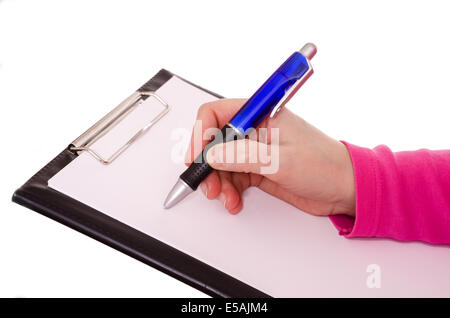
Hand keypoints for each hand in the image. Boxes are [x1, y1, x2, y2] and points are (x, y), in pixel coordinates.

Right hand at [185, 99, 354, 215]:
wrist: (344, 187)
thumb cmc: (324, 164)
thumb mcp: (280, 160)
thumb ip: (243, 156)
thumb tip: (212, 155)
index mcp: (260, 115)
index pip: (217, 113)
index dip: (200, 133)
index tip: (196, 156)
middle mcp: (255, 130)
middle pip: (214, 141)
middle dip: (207, 164)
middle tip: (208, 184)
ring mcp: (255, 150)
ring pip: (221, 162)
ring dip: (218, 181)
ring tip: (225, 197)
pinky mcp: (258, 168)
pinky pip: (233, 176)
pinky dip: (229, 189)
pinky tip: (234, 200)